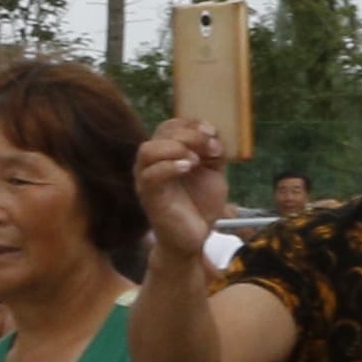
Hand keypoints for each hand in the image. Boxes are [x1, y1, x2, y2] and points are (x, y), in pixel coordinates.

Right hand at [133, 114, 237, 264]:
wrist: (195, 237)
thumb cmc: (200, 205)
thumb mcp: (213, 172)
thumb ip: (212, 152)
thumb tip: (214, 135)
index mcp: (166, 155)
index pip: (170, 126)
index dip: (191, 123)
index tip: (213, 132)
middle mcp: (152, 164)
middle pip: (160, 133)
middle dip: (190, 135)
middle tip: (211, 148)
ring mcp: (147, 180)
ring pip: (148, 150)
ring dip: (177, 148)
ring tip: (196, 160)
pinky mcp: (149, 197)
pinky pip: (150, 175)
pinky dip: (170, 166)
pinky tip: (188, 168)